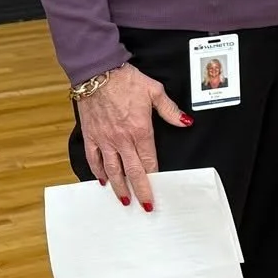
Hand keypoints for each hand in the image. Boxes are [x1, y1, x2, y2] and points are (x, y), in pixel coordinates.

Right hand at [77, 64, 187, 210]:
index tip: (157, 191)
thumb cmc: (127, 80)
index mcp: (140, 130)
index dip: (154, 177)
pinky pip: (93, 158)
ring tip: (125, 200)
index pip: (149, 161)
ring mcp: (104, 139)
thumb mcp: (155, 91)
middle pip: (132, 171)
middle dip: (140, 191)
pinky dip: (98, 172)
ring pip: (112, 170)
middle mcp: (122, 139)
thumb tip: (186, 122)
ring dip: (119, 187)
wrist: (98, 72)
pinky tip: (103, 181)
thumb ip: (170, 110)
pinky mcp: (91, 135)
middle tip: (145, 206)